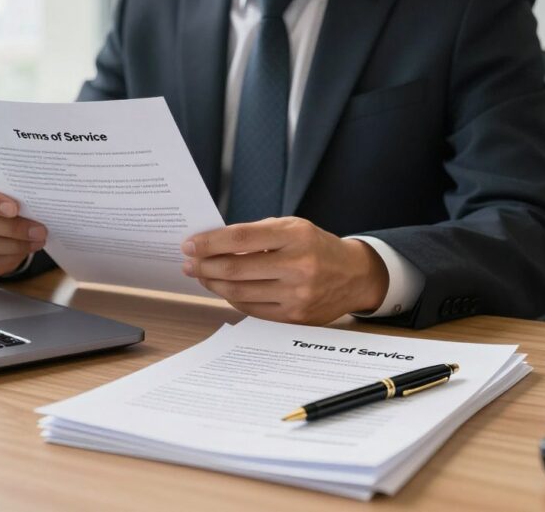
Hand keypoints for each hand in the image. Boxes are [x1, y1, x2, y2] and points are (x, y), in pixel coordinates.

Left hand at [181, 217, 388, 323]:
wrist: (355, 275)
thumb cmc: (315, 246)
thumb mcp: (292, 228)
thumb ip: (256, 233)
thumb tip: (211, 244)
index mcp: (295, 235)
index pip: (241, 238)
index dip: (210, 242)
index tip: (190, 245)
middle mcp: (298, 265)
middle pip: (235, 268)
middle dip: (204, 266)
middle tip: (189, 263)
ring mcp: (297, 294)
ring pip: (239, 292)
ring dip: (213, 283)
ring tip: (201, 275)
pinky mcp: (295, 317)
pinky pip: (251, 309)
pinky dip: (232, 298)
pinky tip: (223, 288)